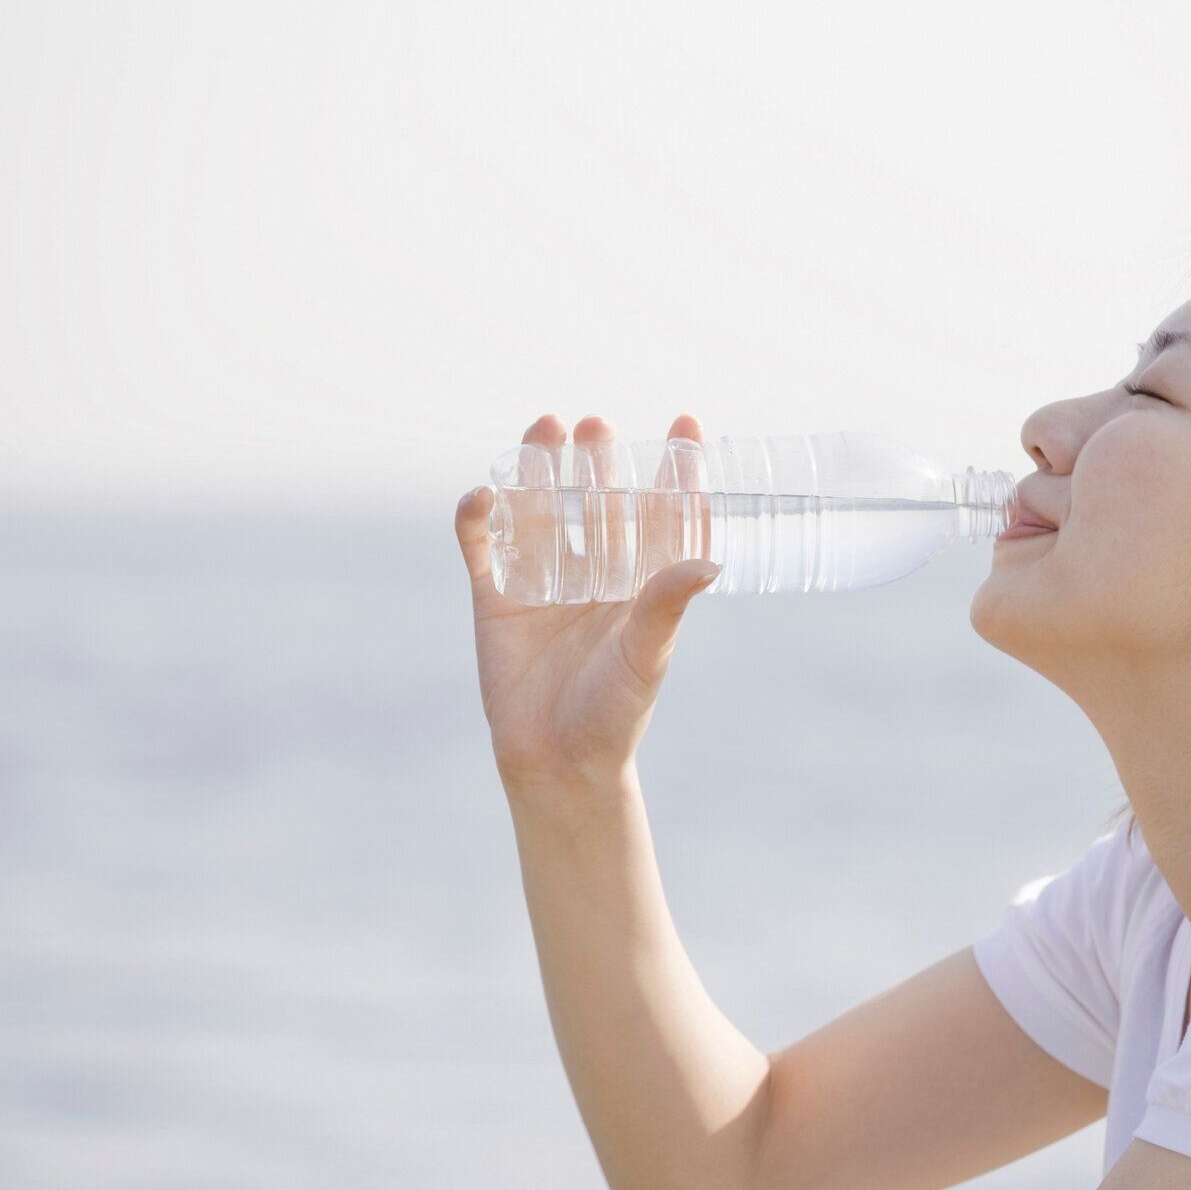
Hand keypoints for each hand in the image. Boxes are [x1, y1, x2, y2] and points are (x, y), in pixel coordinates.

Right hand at [455, 413, 719, 786]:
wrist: (556, 765)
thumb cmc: (614, 715)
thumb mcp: (647, 657)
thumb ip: (667, 606)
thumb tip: (711, 563)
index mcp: (640, 585)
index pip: (661, 516)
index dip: (673, 472)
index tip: (684, 425)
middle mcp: (594, 576)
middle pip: (596, 502)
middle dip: (596, 461)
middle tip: (597, 424)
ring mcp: (543, 584)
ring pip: (540, 511)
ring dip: (540, 471)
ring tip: (546, 430)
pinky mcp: (496, 601)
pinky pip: (483, 548)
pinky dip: (479, 519)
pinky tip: (483, 494)